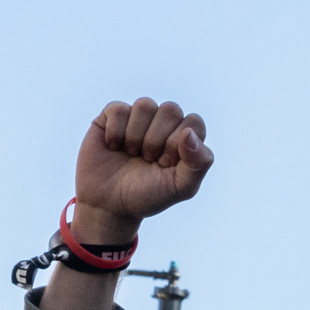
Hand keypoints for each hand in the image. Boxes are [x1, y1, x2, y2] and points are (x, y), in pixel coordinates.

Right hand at [71, 98, 212, 241]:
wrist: (110, 204)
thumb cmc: (149, 195)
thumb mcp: (181, 187)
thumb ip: (198, 164)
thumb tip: (189, 133)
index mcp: (186, 139)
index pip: (194, 122)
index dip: (179, 145)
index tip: (167, 165)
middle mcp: (164, 124)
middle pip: (171, 109)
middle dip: (158, 140)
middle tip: (149, 160)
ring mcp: (139, 117)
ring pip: (145, 105)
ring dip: (136, 137)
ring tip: (133, 154)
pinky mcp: (113, 115)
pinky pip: (119, 109)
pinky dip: (116, 133)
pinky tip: (114, 147)